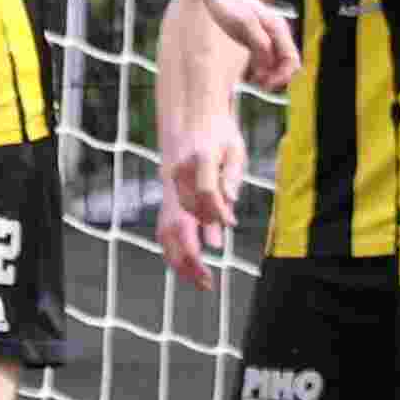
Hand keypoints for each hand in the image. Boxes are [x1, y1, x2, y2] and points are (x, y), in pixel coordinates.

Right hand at [157, 120, 244, 284]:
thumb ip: (232, 180)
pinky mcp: (166, 197)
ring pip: (166, 231)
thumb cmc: (219, 133)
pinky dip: (174, 252)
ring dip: (180, 261)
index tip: (230, 224)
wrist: (190, 116)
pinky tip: (188, 269)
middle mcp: (178, 179)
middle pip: (178, 222)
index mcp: (198, 160)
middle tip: (208, 281)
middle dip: (191, 256)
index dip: (217, 212)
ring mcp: (168, 190)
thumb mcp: (235, 148)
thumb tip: (227, 220)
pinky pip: (165, 230)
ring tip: (200, 282)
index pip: (205, 192)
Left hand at [186, 0, 296, 94]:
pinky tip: (246, 76)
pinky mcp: (256, 40)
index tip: (266, 84)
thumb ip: (259, 43)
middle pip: (286, 64)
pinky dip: (258, 70)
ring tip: (250, 82)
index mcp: (278, 29)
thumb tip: (267, 65)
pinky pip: (264, 61)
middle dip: (275, 78)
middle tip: (257, 85)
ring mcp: (267, 37)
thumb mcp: (244, 23)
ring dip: (266, 76)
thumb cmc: (230, 4)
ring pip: (275, 64)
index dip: (283, 75)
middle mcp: (276, 34)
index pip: (292, 59)